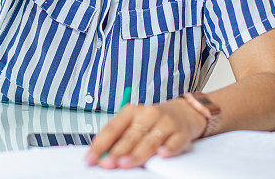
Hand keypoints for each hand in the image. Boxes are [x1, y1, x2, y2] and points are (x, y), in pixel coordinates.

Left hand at [85, 98, 206, 168]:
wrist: (184, 112)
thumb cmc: (153, 121)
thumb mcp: (134, 123)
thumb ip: (119, 137)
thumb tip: (100, 155)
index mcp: (132, 111)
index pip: (113, 128)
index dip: (100, 144)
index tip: (90, 158)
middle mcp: (148, 114)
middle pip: (131, 135)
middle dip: (117, 151)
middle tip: (107, 163)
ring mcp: (166, 123)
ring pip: (150, 140)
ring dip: (137, 153)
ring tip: (125, 163)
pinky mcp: (181, 133)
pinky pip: (175, 142)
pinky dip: (169, 148)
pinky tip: (162, 154)